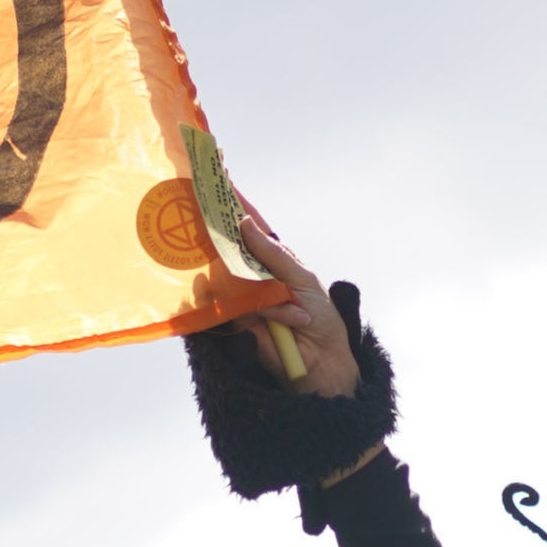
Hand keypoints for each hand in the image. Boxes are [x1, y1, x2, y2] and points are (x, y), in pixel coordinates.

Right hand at [239, 215, 361, 399]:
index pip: (253, 231)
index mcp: (275, 261)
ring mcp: (244, 296)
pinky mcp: (237, 319)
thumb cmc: (320, 318)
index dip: (240, 210)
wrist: (321, 360)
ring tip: (295, 305)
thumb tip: (244, 223)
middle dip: (232, 240)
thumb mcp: (302, 279)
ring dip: (268, 291)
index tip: (226, 186)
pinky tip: (293, 318)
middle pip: (234, 250)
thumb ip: (272, 254)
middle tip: (240, 243)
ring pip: (232, 276)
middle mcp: (256, 276)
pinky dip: (268, 310)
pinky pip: (236, 304)